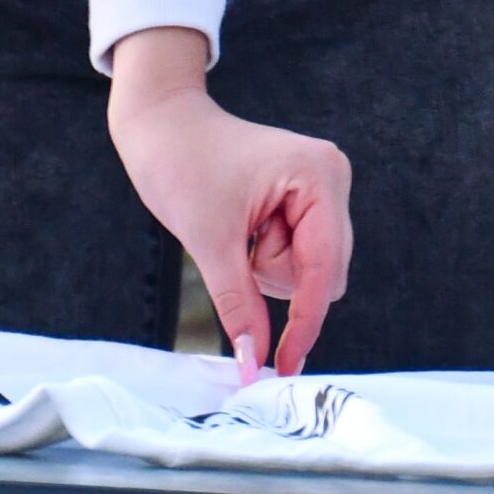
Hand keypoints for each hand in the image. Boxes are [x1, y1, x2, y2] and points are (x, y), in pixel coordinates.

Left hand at [108, 28, 351, 378]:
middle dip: (276, 277)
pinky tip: (244, 229)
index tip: (283, 369)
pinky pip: (299, 254)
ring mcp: (321, 185)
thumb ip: (240, 307)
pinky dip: (269, 257)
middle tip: (236, 250)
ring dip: (270, 268)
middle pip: (324, 272)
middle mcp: (331, 176)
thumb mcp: (210, 243)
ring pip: (310, 269)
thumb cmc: (182, 165)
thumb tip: (254, 367)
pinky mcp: (305, 197)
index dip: (305, 323)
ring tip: (236, 229)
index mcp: (319, 176)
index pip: (324, 269)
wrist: (162, 123)